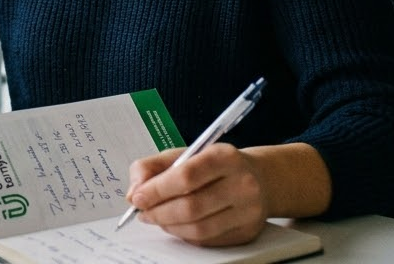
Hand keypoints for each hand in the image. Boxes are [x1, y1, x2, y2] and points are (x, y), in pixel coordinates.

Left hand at [125, 144, 268, 246]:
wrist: (260, 179)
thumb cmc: (214, 166)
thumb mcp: (184, 154)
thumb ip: (152, 167)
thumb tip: (134, 193)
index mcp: (224, 157)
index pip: (186, 176)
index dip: (157, 190)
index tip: (138, 198)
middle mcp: (242, 183)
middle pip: (191, 207)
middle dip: (159, 212)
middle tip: (143, 213)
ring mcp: (248, 211)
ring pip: (199, 228)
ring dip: (170, 226)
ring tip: (157, 218)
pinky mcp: (247, 232)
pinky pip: (208, 240)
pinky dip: (185, 235)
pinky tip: (177, 225)